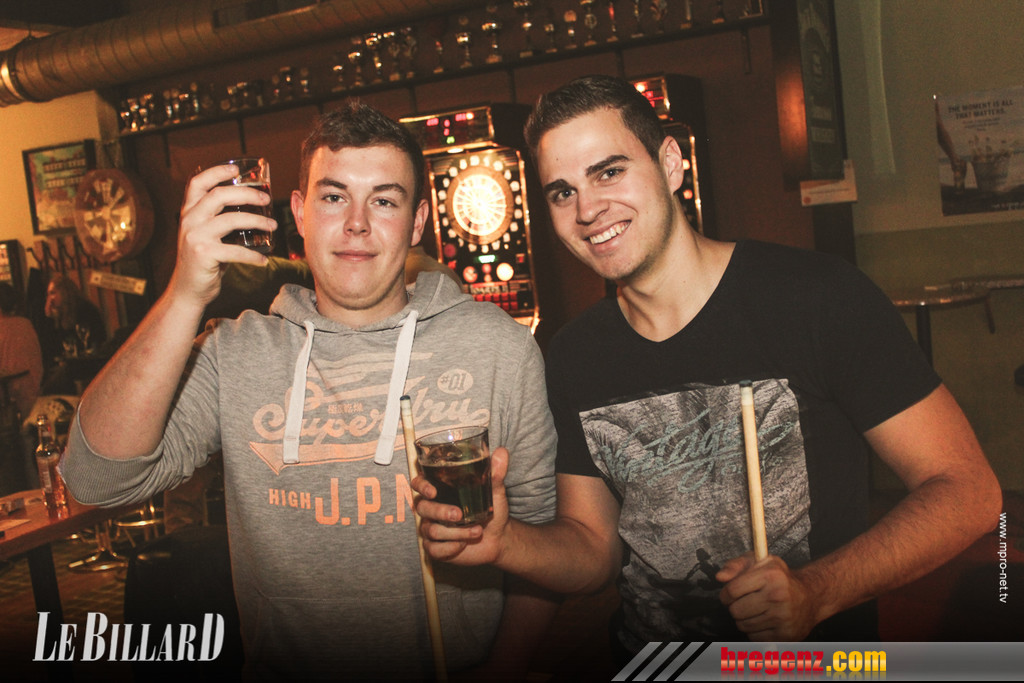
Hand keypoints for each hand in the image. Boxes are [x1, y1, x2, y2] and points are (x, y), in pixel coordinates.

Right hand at [169, 164, 276, 306]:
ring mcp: (195, 237)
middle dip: (247, 194)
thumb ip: (218, 219)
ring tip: (273, 226)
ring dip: (257, 221)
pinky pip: (236, 251)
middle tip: (267, 200)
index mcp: (189, 212)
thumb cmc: (203, 260)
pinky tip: (264, 260)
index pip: (198, 183)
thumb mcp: (205, 234)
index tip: (237, 168)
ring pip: (231, 219)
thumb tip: (252, 206)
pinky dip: (254, 256)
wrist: (187, 290)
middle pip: (219, 195)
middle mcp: (189, 220)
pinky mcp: (204, 254)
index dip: (216, 171)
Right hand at [412, 446, 510, 565]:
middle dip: (440, 512)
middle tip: (459, 514)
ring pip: (432, 530)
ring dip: (456, 532)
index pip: (418, 483)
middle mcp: (431, 509)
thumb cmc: (492, 509)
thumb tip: (502, 452)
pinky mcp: (436, 548)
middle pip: (422, 508)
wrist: (499, 537)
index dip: (421, 485)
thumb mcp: (495, 490)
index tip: (432, 491)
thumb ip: (496, 473)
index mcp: (440, 491)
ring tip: (477, 531)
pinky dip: (451, 548)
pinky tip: (463, 544)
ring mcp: (431, 529)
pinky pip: (434, 549)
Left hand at [716, 553, 817, 640]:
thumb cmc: (780, 578)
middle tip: (744, 602)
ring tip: (756, 610)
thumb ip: (735, 565)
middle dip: (734, 607)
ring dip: (744, 619)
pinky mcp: (786, 635)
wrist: (810, 596)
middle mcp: (778, 596)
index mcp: (770, 576)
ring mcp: (783, 617)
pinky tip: (764, 620)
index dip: (725, 594)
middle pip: (735, 611)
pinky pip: (754, 637)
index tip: (729, 595)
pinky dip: (755, 630)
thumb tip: (720, 577)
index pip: (732, 590)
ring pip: (743, 625)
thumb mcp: (760, 562)